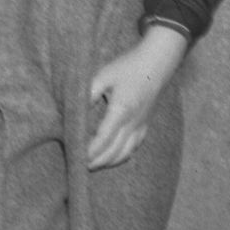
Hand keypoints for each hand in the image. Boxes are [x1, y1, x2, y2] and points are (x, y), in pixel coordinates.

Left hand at [87, 25, 188, 168]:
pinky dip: (120, 156)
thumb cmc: (128, 67)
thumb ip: (88, 94)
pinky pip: (133, 147)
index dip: (89, 151)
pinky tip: (111, 158)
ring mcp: (141, 126)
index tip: (76, 156)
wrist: (156, 63)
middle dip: (96, 162)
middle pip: (113, 152)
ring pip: (124, 153)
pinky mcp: (145, 125)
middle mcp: (133, 122)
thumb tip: (73, 110)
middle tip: (78, 166)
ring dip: (108, 162)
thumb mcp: (103, 76)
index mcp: (121, 110)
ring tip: (91, 165)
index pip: (103, 139)